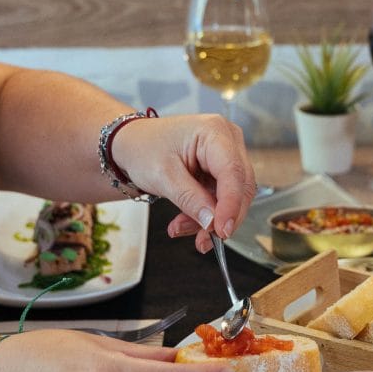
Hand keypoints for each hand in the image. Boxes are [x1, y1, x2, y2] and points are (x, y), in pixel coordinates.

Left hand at [111, 113, 256, 244]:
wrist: (132, 143)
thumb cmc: (144, 149)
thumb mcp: (163, 176)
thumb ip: (190, 199)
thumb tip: (213, 222)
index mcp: (214, 131)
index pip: (233, 171)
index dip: (231, 204)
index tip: (222, 230)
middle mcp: (227, 139)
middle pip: (240, 185)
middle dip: (222, 217)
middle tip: (204, 240)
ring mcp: (226, 154)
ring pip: (233, 196)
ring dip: (211, 219)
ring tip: (181, 228)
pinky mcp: (221, 169)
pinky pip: (222, 197)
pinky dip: (206, 213)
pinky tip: (185, 222)